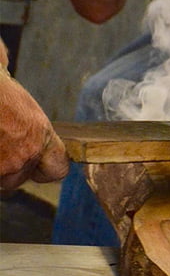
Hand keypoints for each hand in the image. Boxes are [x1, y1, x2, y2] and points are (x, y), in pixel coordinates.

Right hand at [0, 56, 69, 191]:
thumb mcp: (20, 100)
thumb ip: (31, 121)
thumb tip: (28, 95)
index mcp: (41, 135)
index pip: (57, 169)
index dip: (44, 168)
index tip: (33, 162)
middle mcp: (25, 155)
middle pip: (19, 178)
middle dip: (9, 168)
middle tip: (0, 146)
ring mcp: (3, 166)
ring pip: (0, 179)